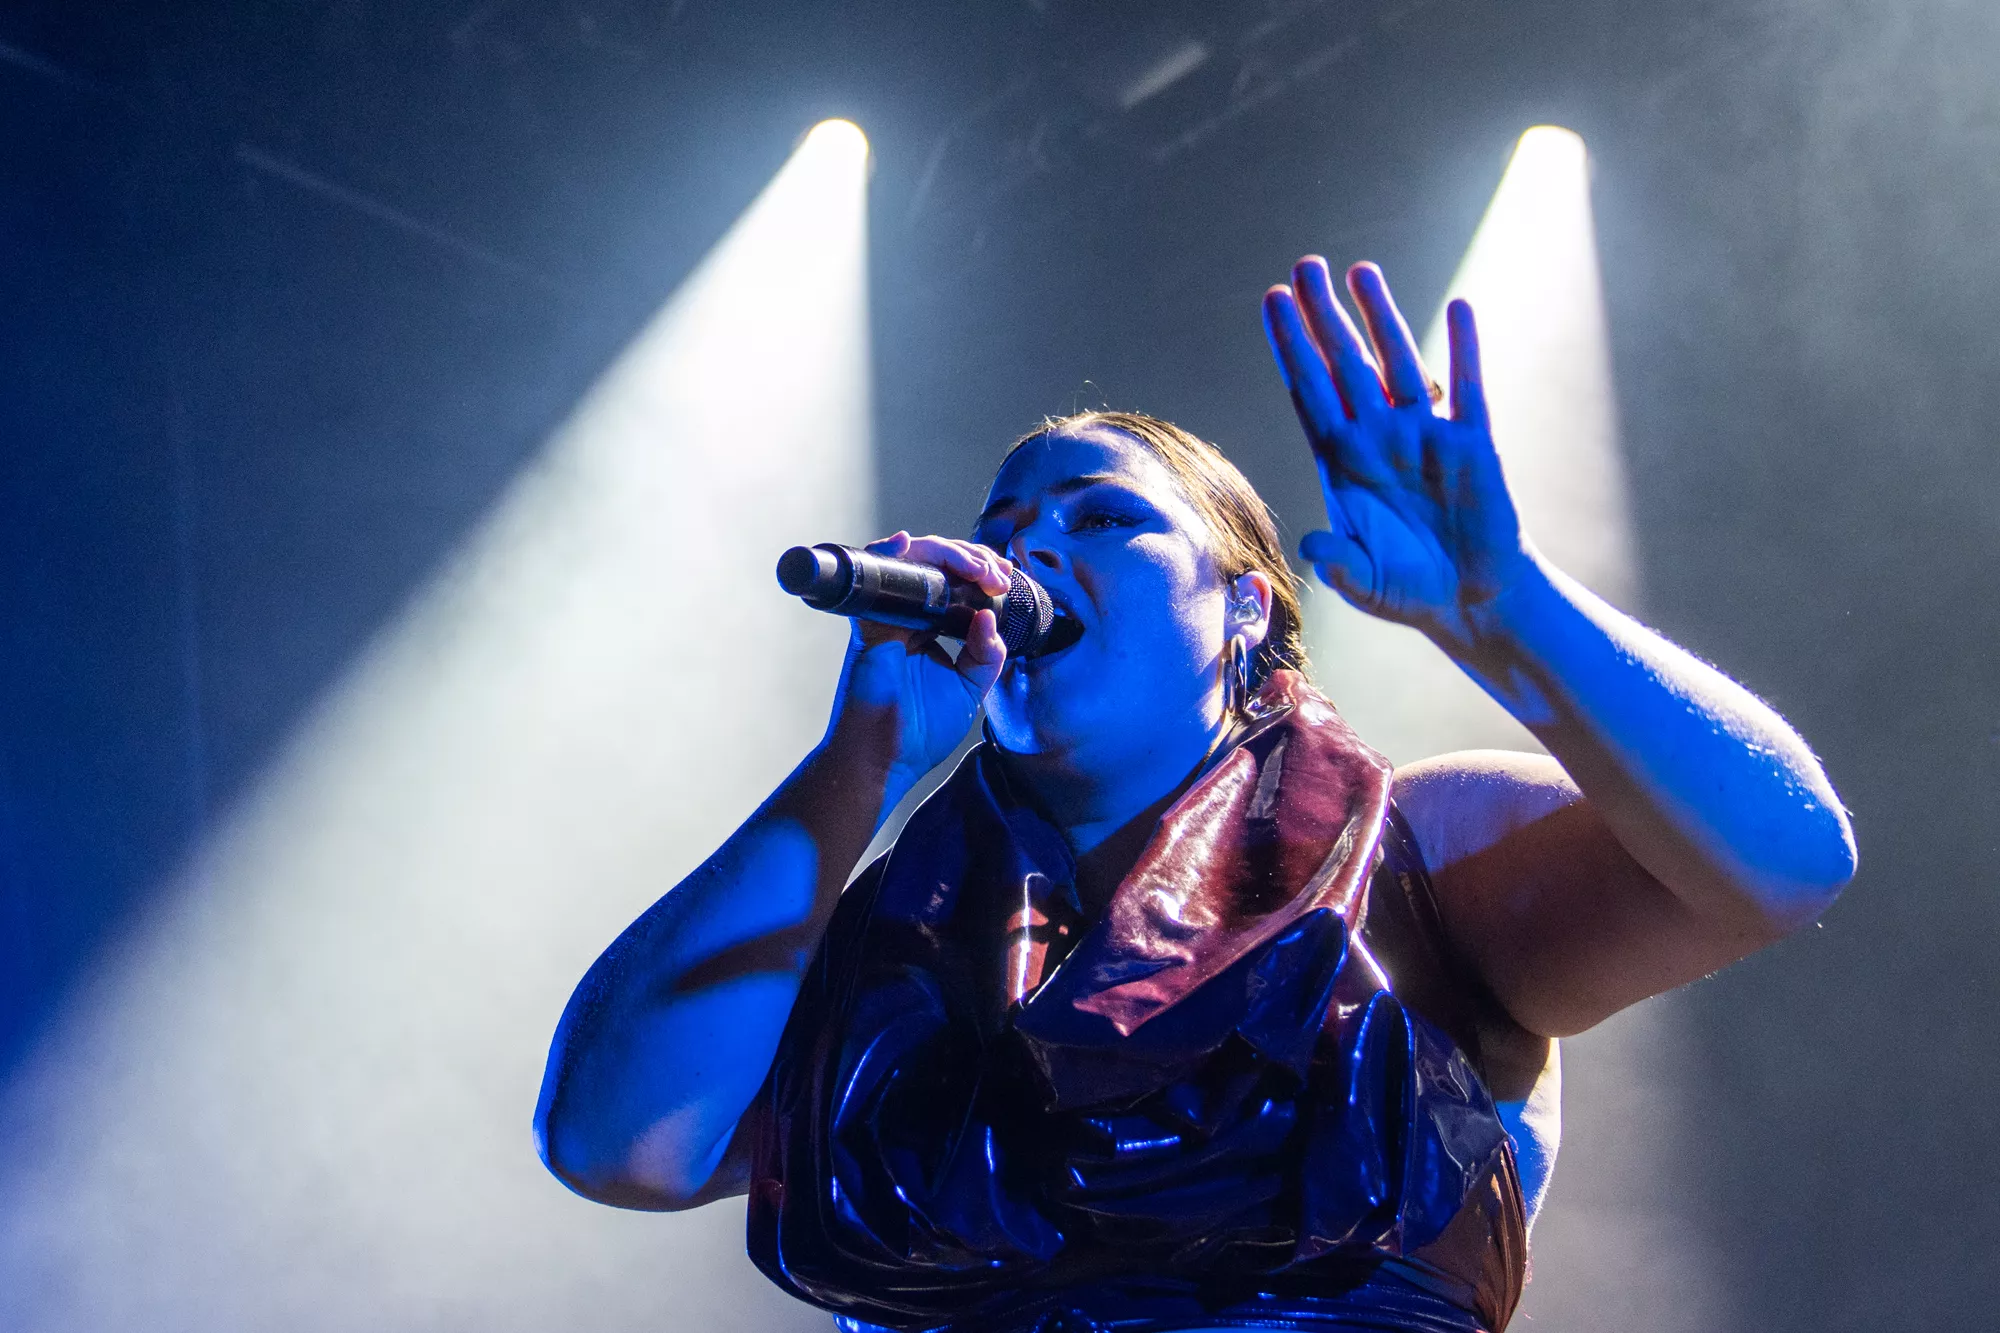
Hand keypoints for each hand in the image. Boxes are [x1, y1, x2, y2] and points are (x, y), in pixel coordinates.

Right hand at [825, 532, 1011, 798]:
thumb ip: (987, 654)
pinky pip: (875, 582)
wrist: (885, 761)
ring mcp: (887, 619)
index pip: (956, 584)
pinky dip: (887, 556)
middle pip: (936, 565)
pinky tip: (906, 544)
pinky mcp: (868, 626)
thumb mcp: (969, 688)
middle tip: (996, 575)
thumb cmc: (919, 732)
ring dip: (946, 554)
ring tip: (976, 567)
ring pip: (910, 563)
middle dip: (971, 558)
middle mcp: (908, 618)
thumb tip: (990, 614)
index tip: (1005, 579)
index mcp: (931, 630)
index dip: (980, 571)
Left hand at [1262, 258, 1535, 647]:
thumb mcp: (1366, 584)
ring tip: (1361, 271)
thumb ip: (1341, 564)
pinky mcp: (1472, 446)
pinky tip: (1460, 310)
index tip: (1274, 301)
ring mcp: (1425, 438)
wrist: (1472, 602)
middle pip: (1345, 365)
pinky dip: (1465, 350)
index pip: (1310, 392)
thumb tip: (1315, 545)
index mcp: (1344, 464)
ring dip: (1381, 318)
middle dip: (1324, 317)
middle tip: (1305, 266)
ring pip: (1399, 363)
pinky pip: (1468, 389)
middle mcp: (1379, 440)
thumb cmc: (1410, 592)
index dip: (1292, 347)